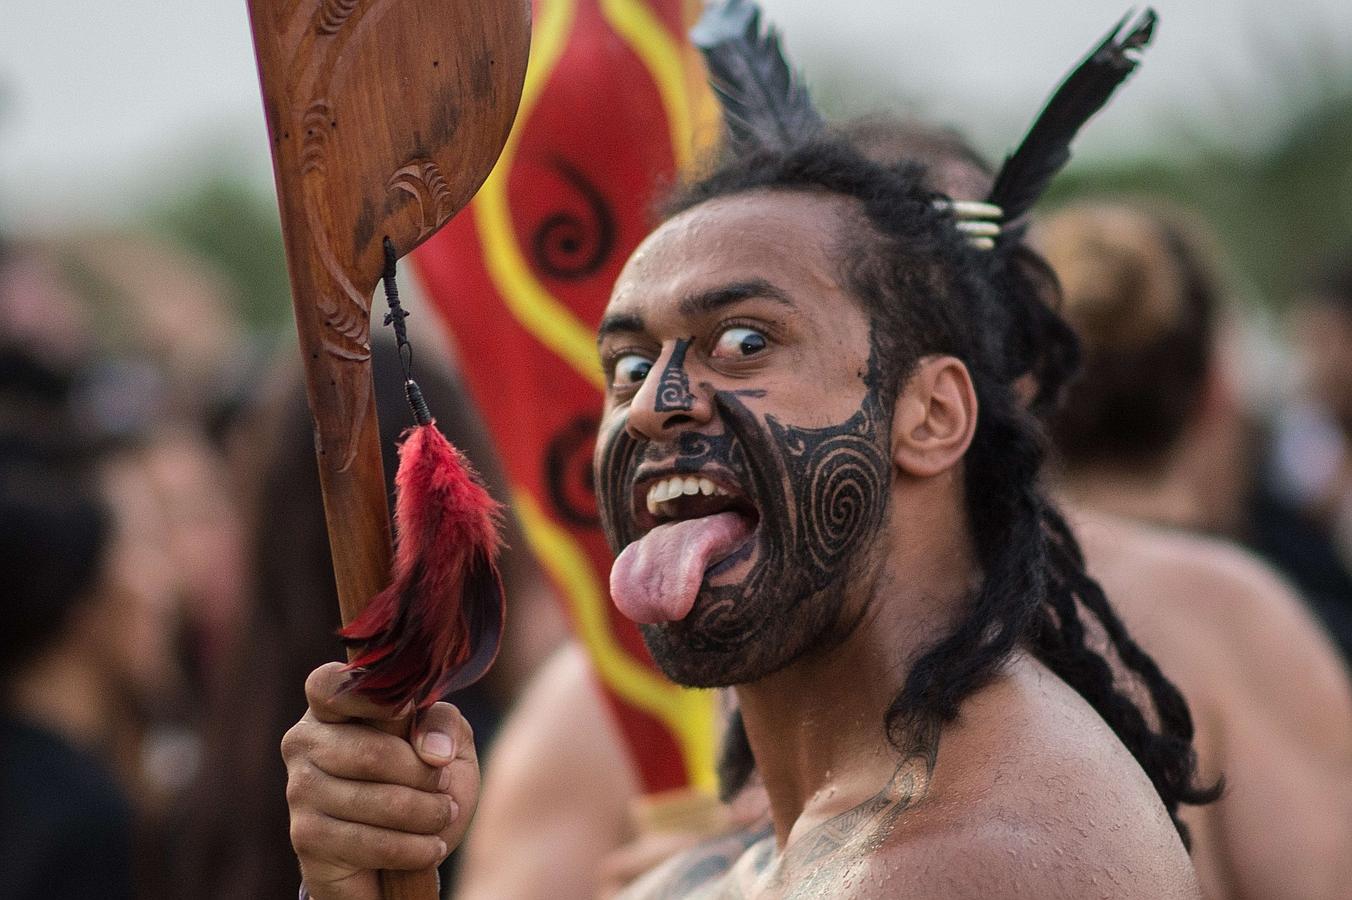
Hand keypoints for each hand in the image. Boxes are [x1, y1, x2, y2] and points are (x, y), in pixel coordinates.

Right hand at [282, 662, 479, 899]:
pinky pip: (372, 843)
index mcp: (332, 707)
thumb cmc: (423, 783)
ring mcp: (299, 790)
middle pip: (371, 753)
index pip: (328, 685)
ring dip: (427, 814)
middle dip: (424, 775)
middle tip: (446, 785)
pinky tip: (432, 847)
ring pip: (378, 801)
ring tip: (444, 815)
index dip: (369, 698)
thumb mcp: (447, 744)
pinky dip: (415, 848)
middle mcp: (304, 742)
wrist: (402, 855)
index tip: (407, 712)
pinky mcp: (306, 838)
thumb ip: (443, 724)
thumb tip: (433, 750)